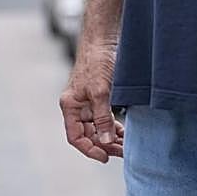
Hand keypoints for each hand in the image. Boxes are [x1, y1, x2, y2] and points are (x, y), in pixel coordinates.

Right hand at [59, 40, 123, 162]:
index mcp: (70, 105)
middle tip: (122, 152)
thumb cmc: (97, 60)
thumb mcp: (100, 91)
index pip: (75, 137)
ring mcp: (88, 101)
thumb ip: (102, 118)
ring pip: (98, 128)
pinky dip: (114, 126)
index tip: (105, 157)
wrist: (104, 38)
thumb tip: (105, 141)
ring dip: (110, 138)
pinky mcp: (100, 96)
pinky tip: (125, 132)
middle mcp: (77, 106)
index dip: (89, 149)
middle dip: (104, 145)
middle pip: (88, 135)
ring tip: (126, 145)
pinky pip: (105, 118)